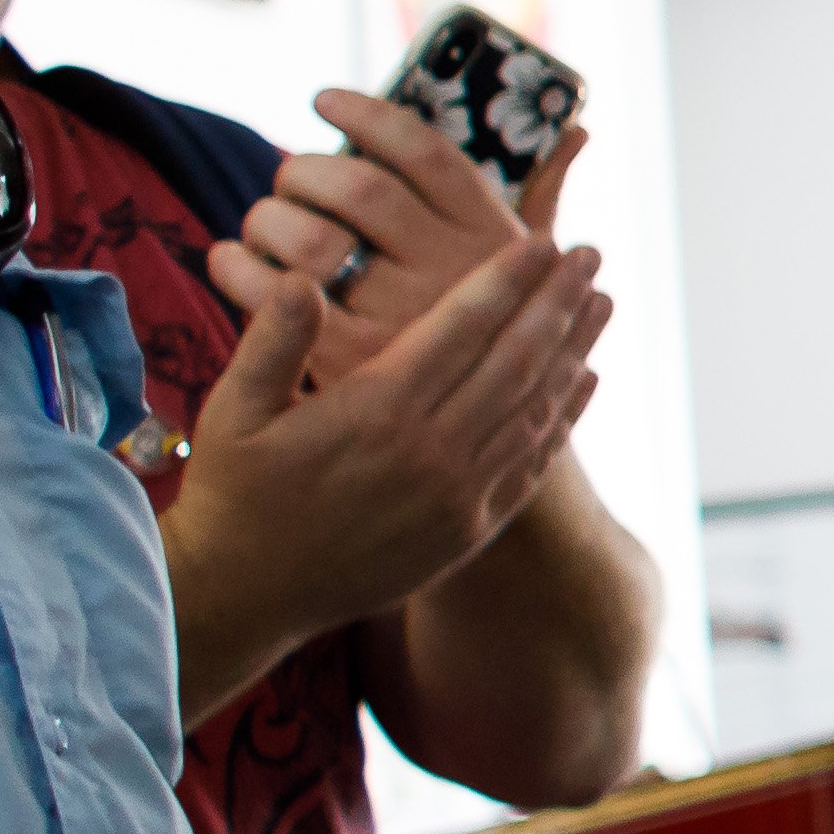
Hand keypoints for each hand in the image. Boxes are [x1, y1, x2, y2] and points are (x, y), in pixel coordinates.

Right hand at [164, 232, 607, 645]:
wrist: (249, 593)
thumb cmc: (234, 490)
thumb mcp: (232, 412)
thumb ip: (271, 342)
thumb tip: (303, 278)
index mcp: (375, 413)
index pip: (460, 330)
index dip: (505, 281)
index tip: (540, 239)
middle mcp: (429, 453)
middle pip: (514, 361)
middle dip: (557, 302)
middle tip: (591, 253)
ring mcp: (457, 497)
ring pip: (534, 409)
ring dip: (574, 350)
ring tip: (601, 301)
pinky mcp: (468, 530)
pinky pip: (532, 464)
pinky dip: (564, 417)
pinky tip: (585, 377)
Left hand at [221, 91, 579, 382]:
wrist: (477, 449)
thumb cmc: (500, 340)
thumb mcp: (534, 273)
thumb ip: (545, 199)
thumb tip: (577, 132)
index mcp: (490, 236)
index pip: (423, 150)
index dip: (365, 113)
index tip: (323, 100)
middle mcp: (449, 271)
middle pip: (356, 184)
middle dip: (305, 169)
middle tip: (289, 180)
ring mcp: (402, 316)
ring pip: (311, 236)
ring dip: (270, 216)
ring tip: (263, 223)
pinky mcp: (351, 360)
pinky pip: (275, 295)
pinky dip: (238, 268)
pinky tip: (230, 259)